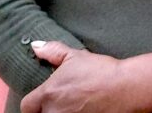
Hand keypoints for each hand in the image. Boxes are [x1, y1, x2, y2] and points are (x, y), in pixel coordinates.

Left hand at [21, 41, 151, 112]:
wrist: (124, 88)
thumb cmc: (100, 71)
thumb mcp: (76, 56)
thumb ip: (52, 51)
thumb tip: (35, 46)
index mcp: (48, 94)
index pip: (27, 106)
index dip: (35, 102)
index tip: (46, 98)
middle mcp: (52, 112)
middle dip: (49, 109)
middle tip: (64, 101)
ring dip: (62, 112)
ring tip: (76, 106)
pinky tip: (85, 110)